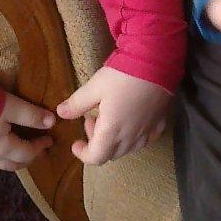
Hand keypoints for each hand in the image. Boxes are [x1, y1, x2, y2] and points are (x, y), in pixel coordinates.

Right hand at [0, 91, 56, 169]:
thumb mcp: (12, 106)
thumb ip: (32, 115)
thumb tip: (52, 122)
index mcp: (3, 148)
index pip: (27, 154)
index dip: (40, 148)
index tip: (50, 140)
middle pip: (11, 165)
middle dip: (26, 160)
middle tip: (36, 151)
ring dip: (7, 161)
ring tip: (15, 153)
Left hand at [56, 66, 171, 165]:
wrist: (157, 63)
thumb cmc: (122, 75)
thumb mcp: (94, 87)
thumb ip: (77, 103)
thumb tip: (60, 113)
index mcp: (112, 132)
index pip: (96, 157)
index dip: (83, 154)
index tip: (75, 143)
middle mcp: (130, 137)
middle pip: (111, 154)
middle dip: (97, 143)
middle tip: (91, 120)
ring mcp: (147, 131)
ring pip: (128, 149)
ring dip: (114, 141)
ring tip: (110, 119)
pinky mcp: (160, 123)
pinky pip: (145, 139)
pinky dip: (134, 137)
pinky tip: (132, 121)